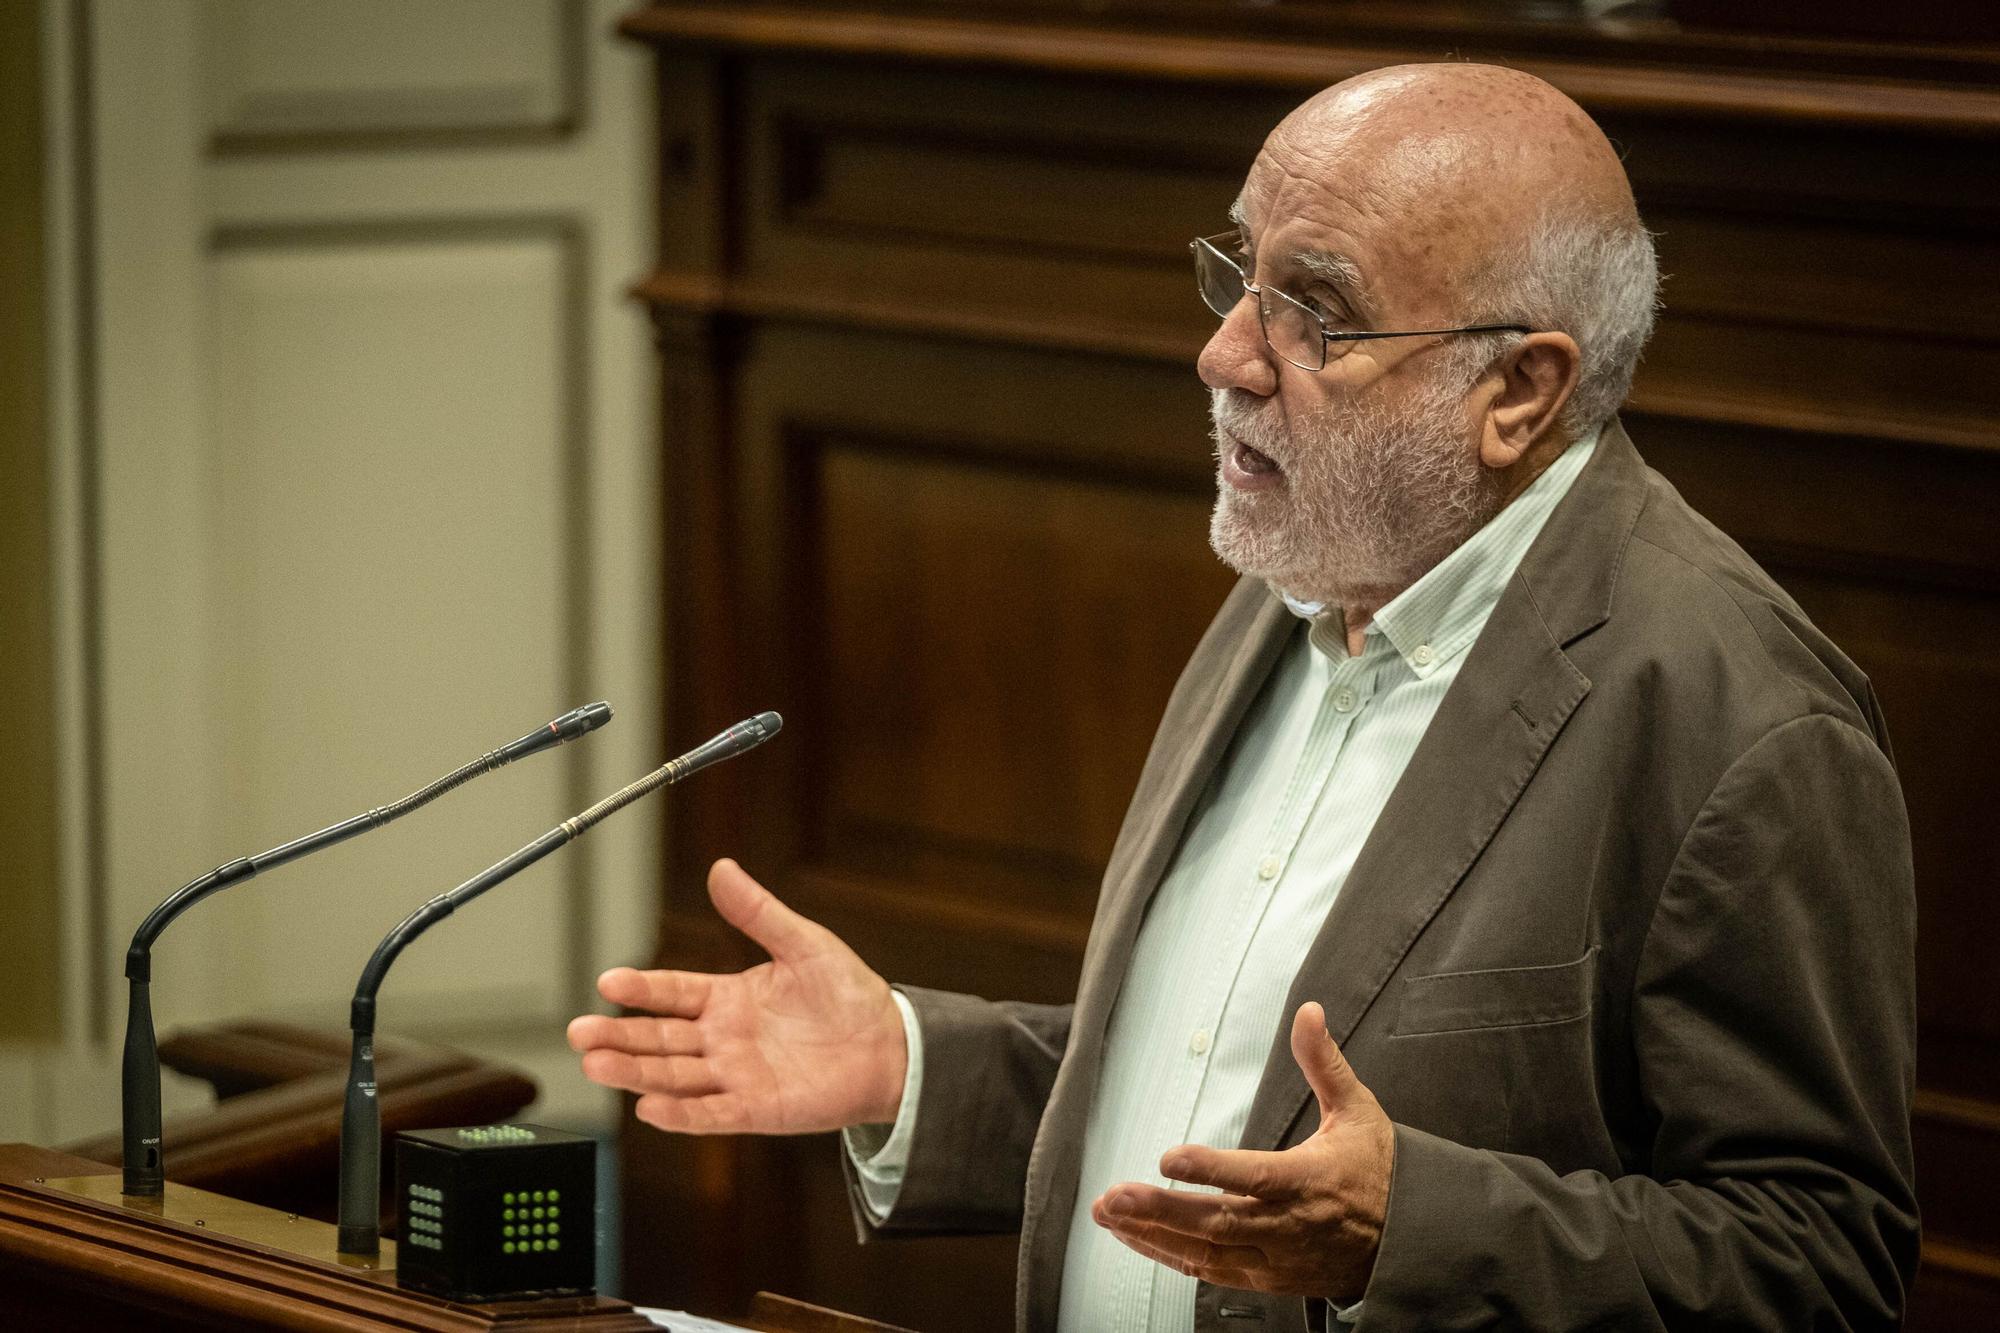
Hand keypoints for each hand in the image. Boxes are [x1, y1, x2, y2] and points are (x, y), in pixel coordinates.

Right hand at [567, 858, 907, 1134]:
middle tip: (580, 1032)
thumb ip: (758, 912)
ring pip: (673, 1076)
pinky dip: (681, 1113)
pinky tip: (648, 1106)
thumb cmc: (848, 994)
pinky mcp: (756, 1110)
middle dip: (618, 1036)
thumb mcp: (803, 943)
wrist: (889, 1046)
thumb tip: (721, 868)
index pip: (672, 993)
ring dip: (634, 1072)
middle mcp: (723, 1039)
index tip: (607, 981)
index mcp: (728, 998)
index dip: (641, 988)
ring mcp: (735, 1076)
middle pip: (659, 1039)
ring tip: (596, 1064)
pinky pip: (711, 1113)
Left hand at [1090, 1002, 1393, 1301]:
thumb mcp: (1357, 1110)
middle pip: (1218, 1222)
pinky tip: (1136, 1238)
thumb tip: (1308, 1011)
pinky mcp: (1267, 1277)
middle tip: (1112, 1197)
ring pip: (1207, 1253)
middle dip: (1160, 1210)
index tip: (1168, 1156)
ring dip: (1152, 1236)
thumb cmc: (1377, 1170)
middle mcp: (1289, 1225)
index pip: (1256, 1176)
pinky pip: (1211, 1273)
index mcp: (1310, 1180)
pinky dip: (1170, 1257)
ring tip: (1107, 1215)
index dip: (1211, 1170)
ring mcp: (1276, 1258)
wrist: (1406, 1243)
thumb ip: (1324, 1062)